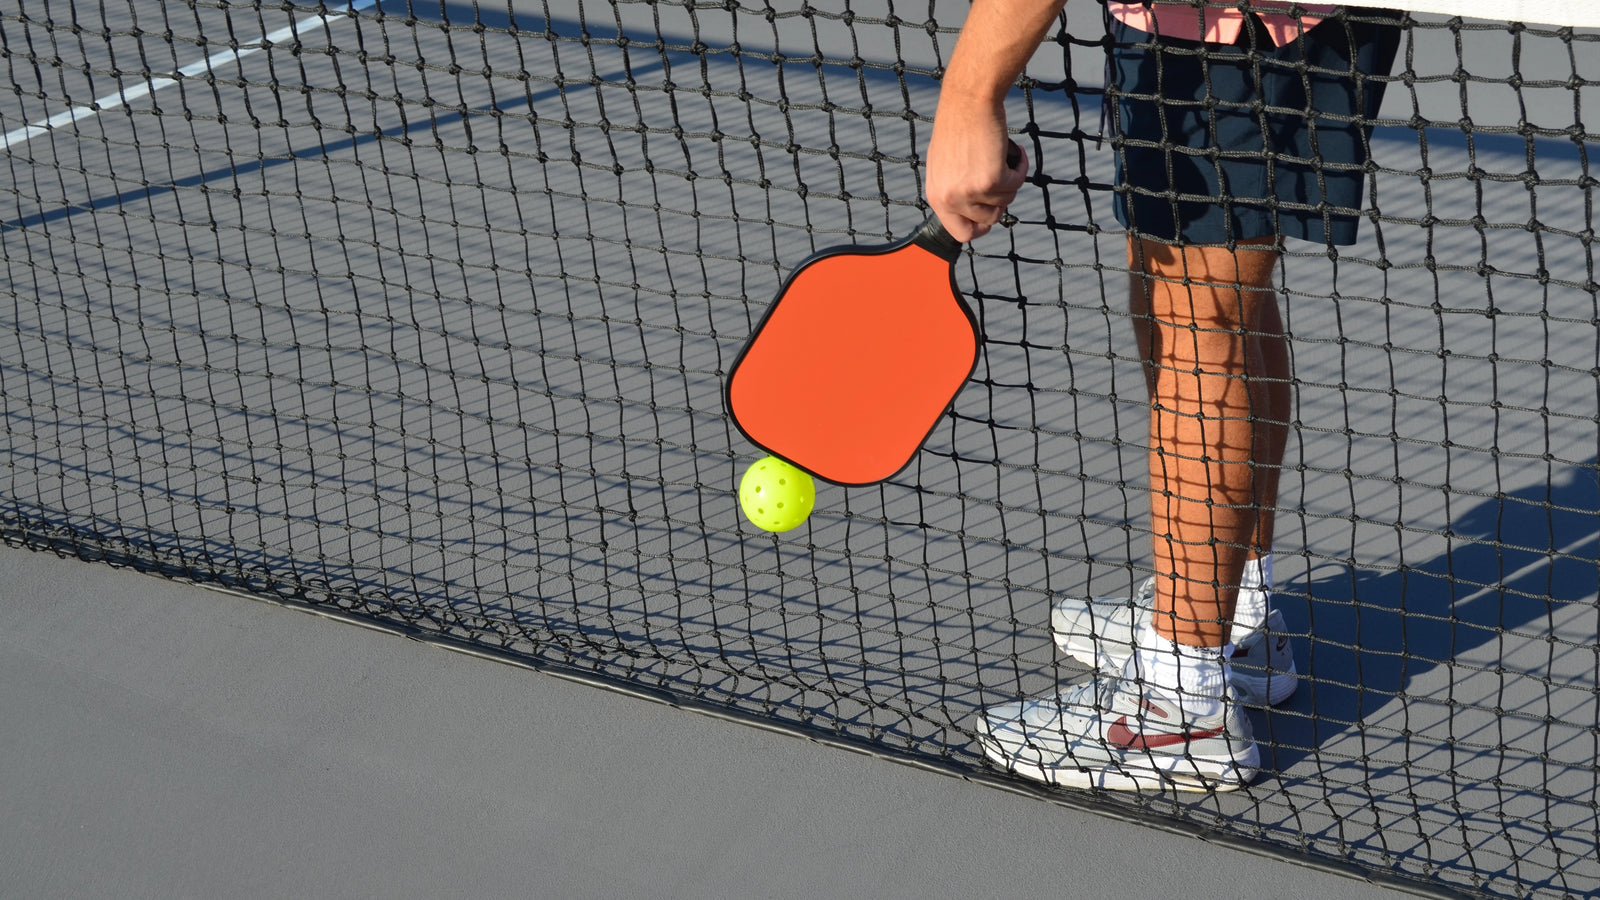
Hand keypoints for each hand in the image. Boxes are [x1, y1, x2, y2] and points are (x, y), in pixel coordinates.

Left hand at [924, 101, 1027, 242]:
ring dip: (1011, 179)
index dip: (981, 227)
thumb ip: (954, 192)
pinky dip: (1020, 166)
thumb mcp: (946, 166)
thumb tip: (972, 212)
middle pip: (989, 219)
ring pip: (1006, 201)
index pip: (961, 233)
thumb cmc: (958, 126)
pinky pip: (1017, 183)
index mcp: (937, 197)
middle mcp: (950, 198)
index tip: (992, 213)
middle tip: (1001, 176)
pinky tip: (1015, 151)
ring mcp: (970, 192)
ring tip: (1003, 157)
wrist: (968, 101)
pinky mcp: (991, 180)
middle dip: (1000, 199)